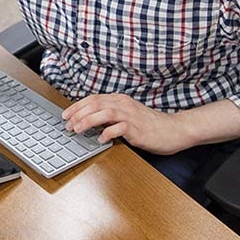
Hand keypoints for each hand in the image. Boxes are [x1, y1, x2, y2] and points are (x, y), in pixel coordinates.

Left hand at [62, 93, 187, 154]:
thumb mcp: (127, 115)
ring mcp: (131, 116)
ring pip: (104, 113)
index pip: (93, 99)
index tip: (66, 115)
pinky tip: (101, 139)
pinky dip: (107, 133)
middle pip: (95, 104)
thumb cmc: (150, 125)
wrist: (174, 130)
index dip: (77, 106)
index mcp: (120, 100)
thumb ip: (110, 115)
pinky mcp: (137, 129)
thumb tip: (89, 120)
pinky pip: (119, 129)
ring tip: (77, 130)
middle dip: (78, 114)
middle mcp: (124, 105)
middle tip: (68, 125)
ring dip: (88, 121)